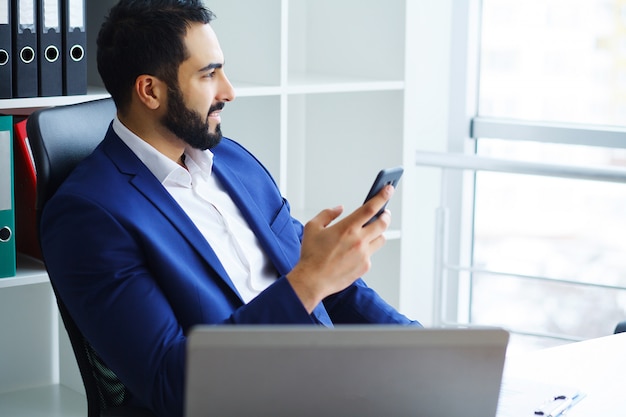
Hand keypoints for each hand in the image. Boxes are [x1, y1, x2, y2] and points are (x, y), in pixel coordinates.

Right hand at [287, 185, 393, 312]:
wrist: (312, 280)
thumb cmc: (311, 255)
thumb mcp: (312, 227)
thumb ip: (327, 214)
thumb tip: (340, 208)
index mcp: (347, 227)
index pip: (370, 208)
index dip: (382, 196)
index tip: (388, 189)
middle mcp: (359, 240)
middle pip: (383, 223)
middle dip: (385, 215)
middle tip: (384, 212)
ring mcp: (364, 254)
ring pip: (381, 239)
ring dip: (378, 232)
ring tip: (371, 231)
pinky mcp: (365, 266)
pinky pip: (371, 254)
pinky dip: (367, 249)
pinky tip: (356, 250)